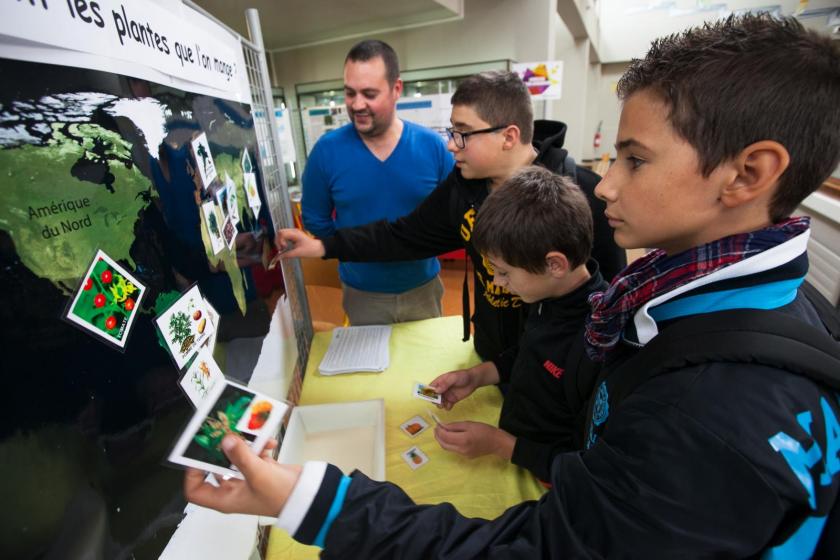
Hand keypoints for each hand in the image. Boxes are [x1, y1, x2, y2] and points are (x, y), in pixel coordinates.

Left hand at [184, 436, 301, 516]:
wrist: (306, 495)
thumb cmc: (280, 495)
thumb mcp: (257, 474)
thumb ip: (240, 455)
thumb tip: (225, 440)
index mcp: (226, 498)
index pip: (196, 490)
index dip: (192, 473)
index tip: (198, 454)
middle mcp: (233, 489)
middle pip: (216, 467)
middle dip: (221, 449)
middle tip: (223, 433)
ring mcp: (246, 478)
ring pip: (235, 457)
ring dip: (243, 444)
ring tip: (250, 434)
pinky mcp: (260, 469)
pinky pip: (252, 453)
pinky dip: (259, 446)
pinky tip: (269, 442)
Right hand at [274, 228, 325, 258]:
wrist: (318, 248)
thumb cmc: (310, 250)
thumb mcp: (297, 253)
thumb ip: (286, 255)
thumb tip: (277, 258)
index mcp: (295, 233)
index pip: (281, 233)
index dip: (279, 241)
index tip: (283, 248)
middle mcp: (293, 231)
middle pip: (280, 232)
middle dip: (278, 241)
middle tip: (281, 249)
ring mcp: (293, 232)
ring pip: (281, 234)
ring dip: (280, 241)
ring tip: (284, 248)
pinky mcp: (293, 235)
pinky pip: (284, 236)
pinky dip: (282, 241)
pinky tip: (285, 247)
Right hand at [428, 369, 479, 410]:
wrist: (473, 380)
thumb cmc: (462, 376)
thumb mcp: (453, 378)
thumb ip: (445, 384)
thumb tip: (436, 391)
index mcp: (440, 382)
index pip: (430, 388)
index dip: (428, 393)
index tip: (431, 397)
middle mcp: (442, 389)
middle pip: (434, 397)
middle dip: (435, 401)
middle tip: (440, 402)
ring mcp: (447, 395)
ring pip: (440, 402)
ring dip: (440, 405)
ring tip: (445, 405)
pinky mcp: (452, 400)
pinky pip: (447, 406)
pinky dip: (447, 407)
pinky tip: (450, 406)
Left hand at [434, 421, 514, 459]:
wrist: (497, 443)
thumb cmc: (484, 430)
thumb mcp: (469, 424)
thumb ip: (454, 426)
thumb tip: (443, 426)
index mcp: (463, 440)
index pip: (445, 436)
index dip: (439, 430)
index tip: (437, 424)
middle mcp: (461, 450)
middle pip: (444, 445)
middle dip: (438, 437)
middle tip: (436, 429)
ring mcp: (463, 455)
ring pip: (448, 448)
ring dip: (442, 440)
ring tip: (442, 432)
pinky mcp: (466, 457)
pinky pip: (454, 450)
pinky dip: (450, 443)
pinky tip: (451, 437)